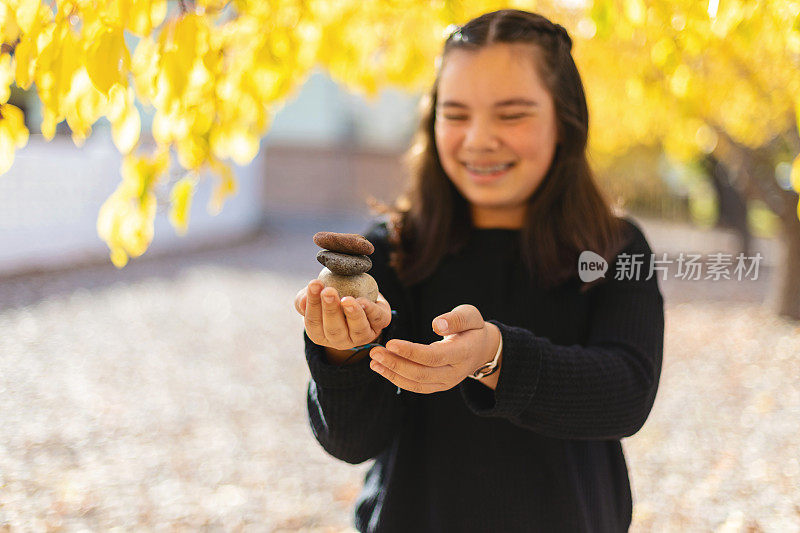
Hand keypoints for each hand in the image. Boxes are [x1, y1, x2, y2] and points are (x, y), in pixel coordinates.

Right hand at [295, 279, 391, 350]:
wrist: (360, 294)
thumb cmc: (333, 297)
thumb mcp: (317, 296)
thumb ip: (305, 298)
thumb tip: (302, 301)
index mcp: (321, 334)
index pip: (313, 322)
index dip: (312, 304)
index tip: (314, 284)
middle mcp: (341, 340)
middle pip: (334, 330)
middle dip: (330, 310)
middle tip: (328, 292)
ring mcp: (361, 336)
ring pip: (357, 329)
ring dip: (352, 314)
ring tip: (347, 300)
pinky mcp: (380, 325)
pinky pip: (377, 319)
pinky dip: (371, 311)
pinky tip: (363, 301)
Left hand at [367, 304, 501, 393]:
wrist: (482, 350)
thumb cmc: (473, 328)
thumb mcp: (471, 316)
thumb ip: (456, 319)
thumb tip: (437, 324)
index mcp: (463, 353)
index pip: (434, 356)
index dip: (411, 352)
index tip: (391, 343)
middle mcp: (455, 372)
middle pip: (422, 373)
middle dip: (395, 364)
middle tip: (374, 351)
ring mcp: (447, 383)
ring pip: (417, 383)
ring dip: (392, 373)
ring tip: (373, 361)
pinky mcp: (438, 386)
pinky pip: (416, 387)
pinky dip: (397, 379)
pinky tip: (382, 368)